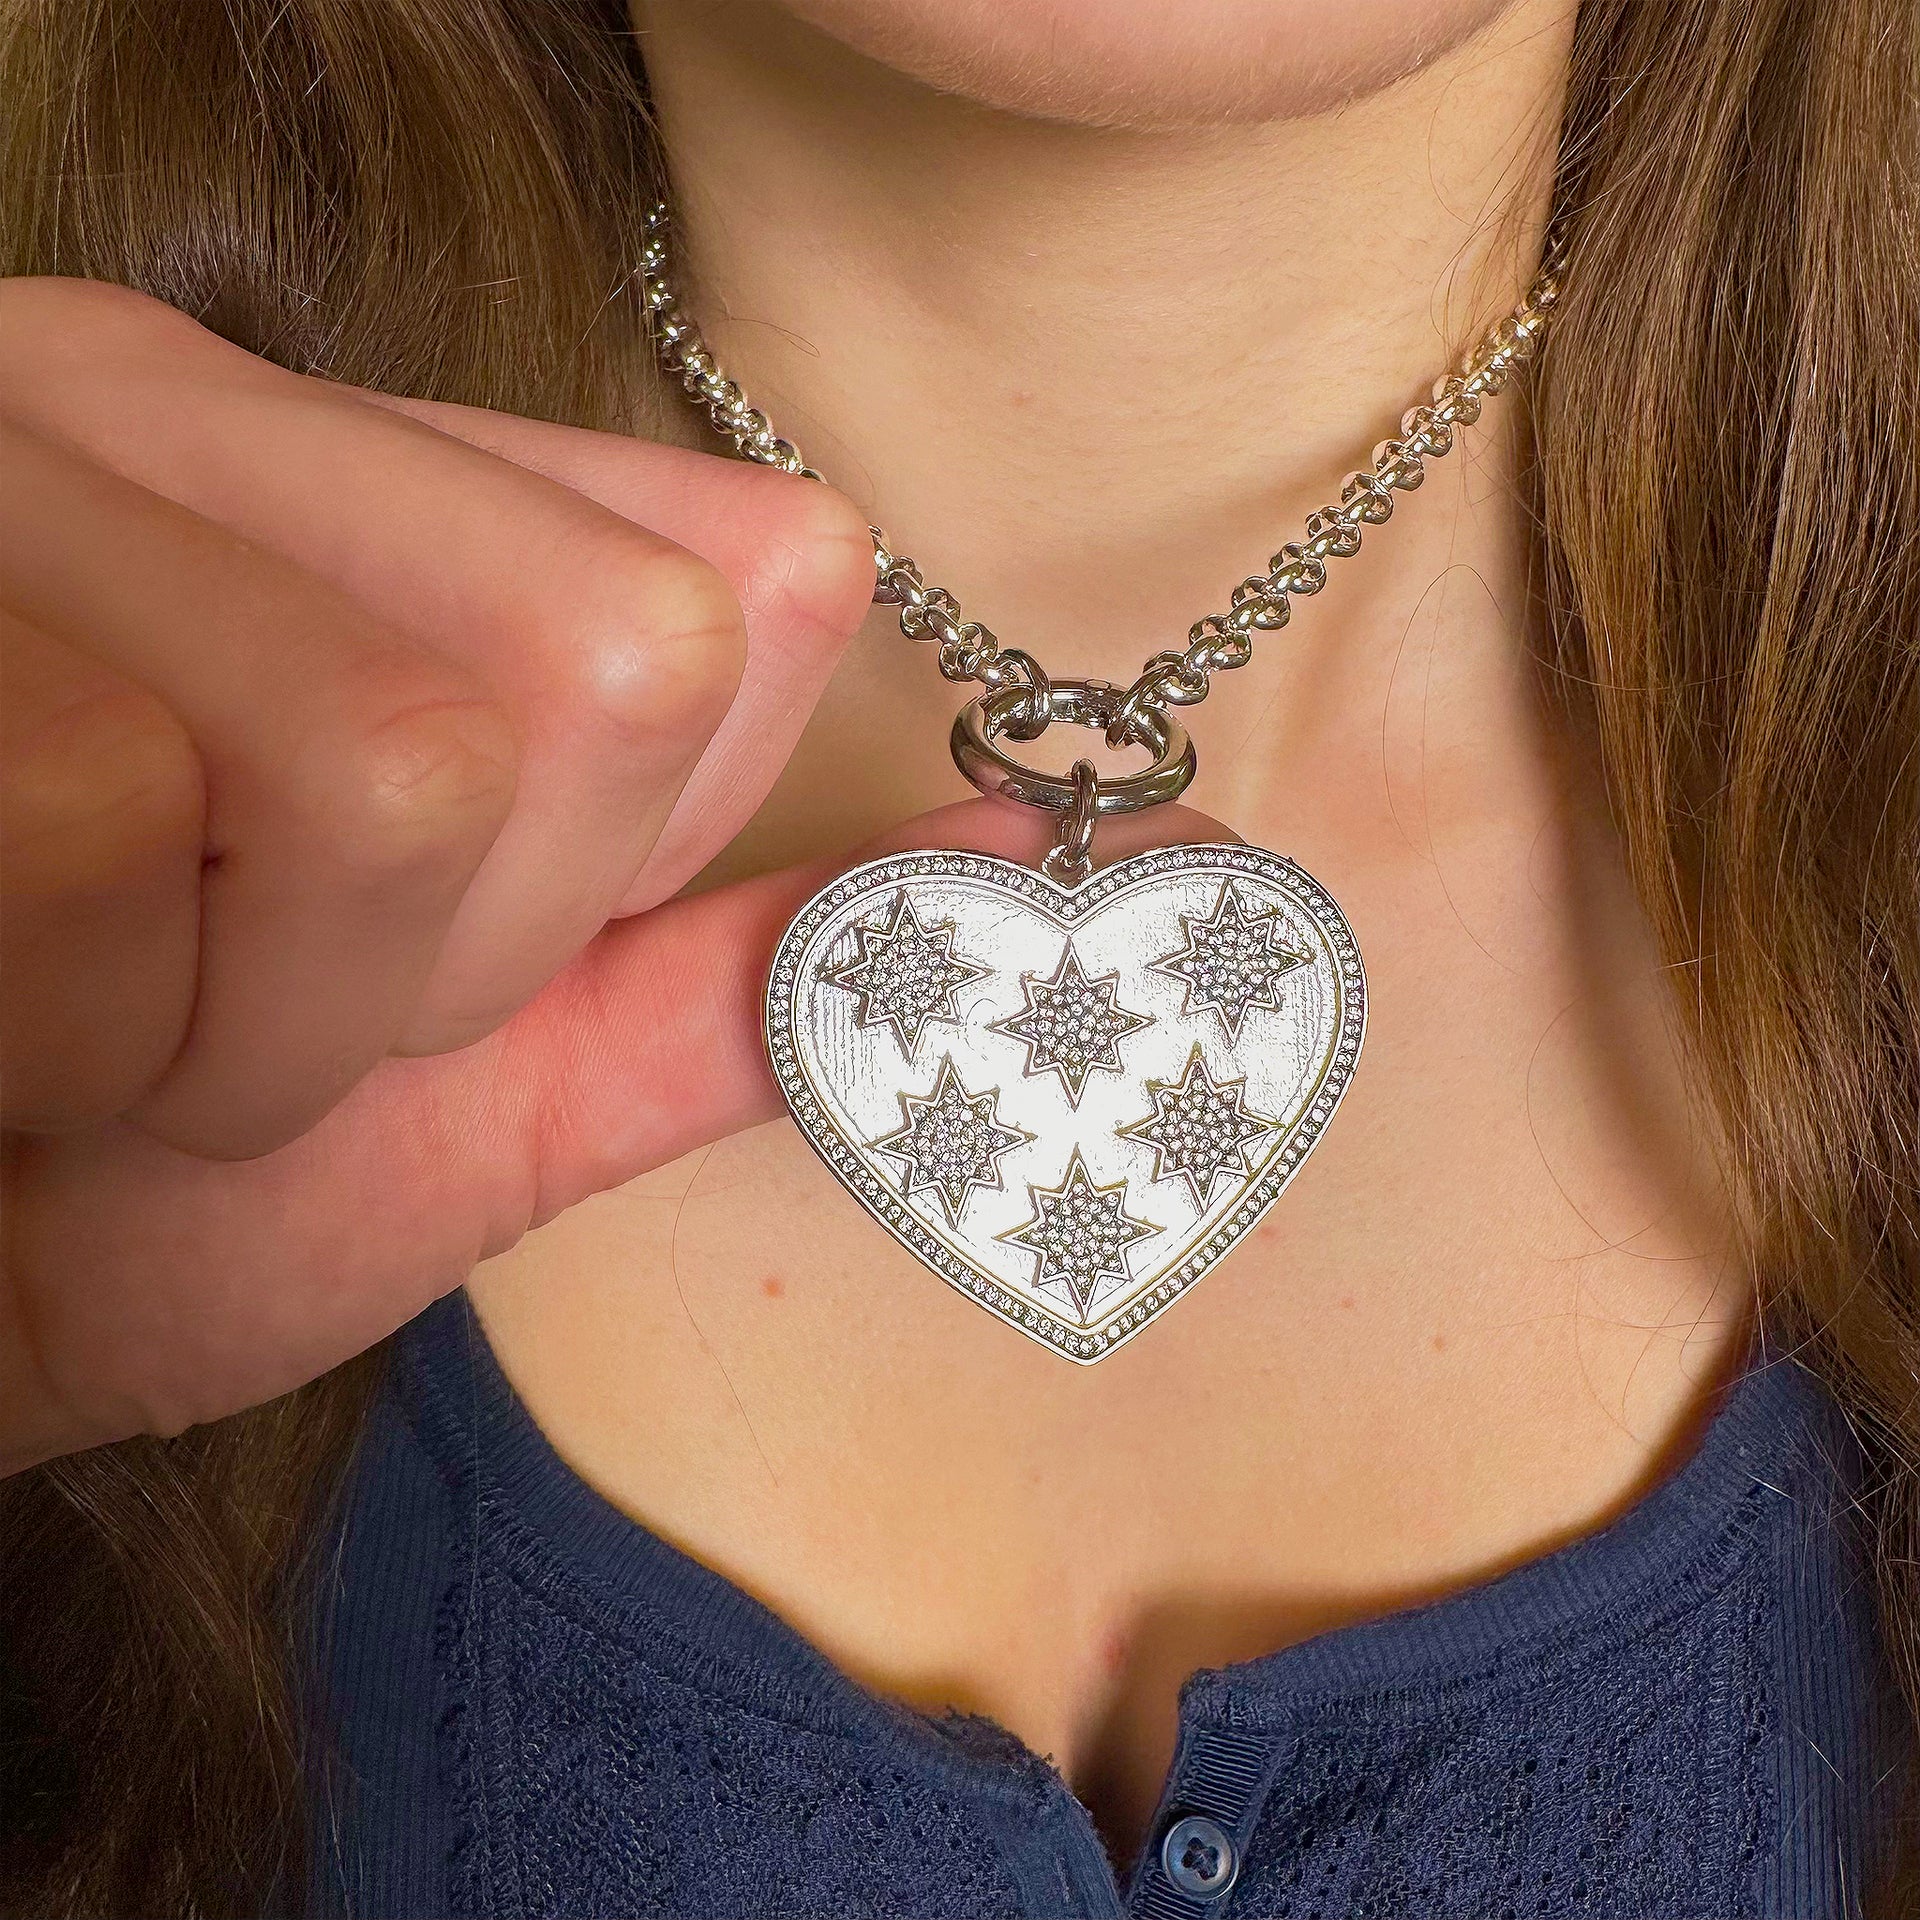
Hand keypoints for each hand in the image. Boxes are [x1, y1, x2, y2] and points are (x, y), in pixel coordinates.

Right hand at [0, 276, 880, 1470]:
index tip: (468, 929)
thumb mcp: (499, 1081)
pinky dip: (104, 1021)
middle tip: (289, 996)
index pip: (754, 576)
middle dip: (486, 942)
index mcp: (379, 495)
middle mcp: (201, 410)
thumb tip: (1022, 874)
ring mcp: (35, 475)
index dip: (654, 836)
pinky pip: (126, 820)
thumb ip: (748, 971)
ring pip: (391, 753)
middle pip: (619, 653)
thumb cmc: (161, 1190)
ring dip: (287, 1013)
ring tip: (135, 1020)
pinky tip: (22, 1017)